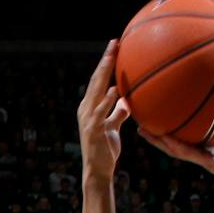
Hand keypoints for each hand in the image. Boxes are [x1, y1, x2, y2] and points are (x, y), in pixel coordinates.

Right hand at [78, 40, 129, 182]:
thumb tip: (127, 102)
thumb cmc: (105, 150)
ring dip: (104, 73)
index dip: (106, 63)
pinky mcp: (93, 129)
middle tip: (115, 42)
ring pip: (96, 91)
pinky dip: (107, 100)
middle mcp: (86, 108)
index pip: (99, 80)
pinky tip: (115, 89)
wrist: (97, 170)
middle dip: (105, 60)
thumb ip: (118, 114)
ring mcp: (88, 118)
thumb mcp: (113, 128)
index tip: (115, 46)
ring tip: (113, 57)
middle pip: (96, 79)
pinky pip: (101, 112)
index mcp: (90, 106)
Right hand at [138, 105, 213, 195]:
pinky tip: (161, 137)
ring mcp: (204, 158)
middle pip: (176, 141)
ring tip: (142, 129)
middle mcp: (205, 152)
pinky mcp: (207, 163)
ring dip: (158, 140)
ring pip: (175, 148)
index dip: (178, 127)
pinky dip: (173, 145)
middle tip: (143, 120)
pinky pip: (186, 153)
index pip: (191, 135)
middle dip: (160, 133)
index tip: (166, 114)